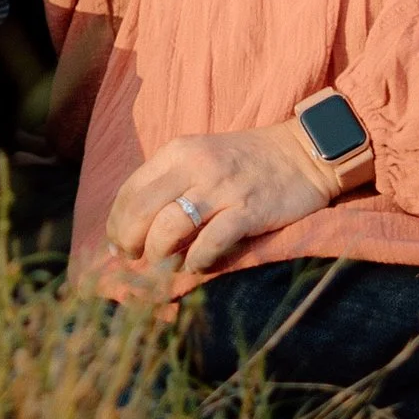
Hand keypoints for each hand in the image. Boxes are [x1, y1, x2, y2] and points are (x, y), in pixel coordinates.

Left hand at [101, 125, 341, 294]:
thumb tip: (133, 227)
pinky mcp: (249, 209)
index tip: (118, 247)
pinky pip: (211, 242)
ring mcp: (222, 188)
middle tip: (136, 261)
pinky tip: (198, 266)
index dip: (116, 225)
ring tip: (168, 265)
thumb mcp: (200, 159)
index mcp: (177, 152)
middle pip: (142, 211)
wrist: (302, 153)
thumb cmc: (245, 161)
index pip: (129, 191)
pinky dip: (198, 260)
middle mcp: (195, 166)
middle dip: (130, 243)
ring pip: (171, 227)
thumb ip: (168, 184)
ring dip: (161, 255)